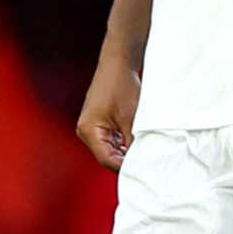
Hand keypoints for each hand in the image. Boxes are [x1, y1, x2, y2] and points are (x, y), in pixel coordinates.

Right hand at [76, 51, 140, 170]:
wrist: (117, 63)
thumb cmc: (121, 86)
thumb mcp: (131, 118)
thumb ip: (132, 142)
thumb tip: (140, 161)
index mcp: (89, 131)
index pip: (106, 160)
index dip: (124, 167)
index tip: (142, 170)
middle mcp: (86, 131)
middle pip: (106, 156)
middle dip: (125, 160)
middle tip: (146, 163)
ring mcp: (91, 127)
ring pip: (109, 149)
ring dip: (125, 152)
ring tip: (143, 153)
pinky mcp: (98, 123)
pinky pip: (110, 140)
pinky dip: (122, 144)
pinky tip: (137, 144)